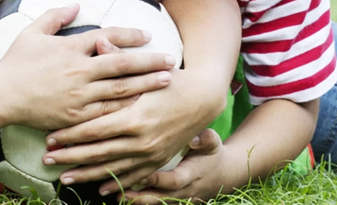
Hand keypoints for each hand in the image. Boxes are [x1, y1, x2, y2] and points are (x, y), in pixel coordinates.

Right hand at [0, 5, 177, 129]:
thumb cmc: (15, 62)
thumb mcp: (32, 32)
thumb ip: (55, 16)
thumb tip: (77, 3)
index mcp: (70, 48)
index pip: (107, 37)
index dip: (130, 35)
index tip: (148, 36)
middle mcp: (78, 71)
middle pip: (122, 65)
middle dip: (150, 62)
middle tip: (171, 60)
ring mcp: (78, 95)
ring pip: (120, 90)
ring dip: (146, 85)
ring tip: (166, 81)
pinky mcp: (76, 116)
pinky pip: (106, 112)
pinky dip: (126, 108)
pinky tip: (143, 105)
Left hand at [41, 73, 224, 186]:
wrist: (205, 99)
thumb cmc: (175, 81)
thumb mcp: (149, 70)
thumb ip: (120, 60)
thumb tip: (98, 40)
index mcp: (135, 116)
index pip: (94, 129)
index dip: (70, 135)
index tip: (50, 138)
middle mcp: (141, 139)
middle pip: (97, 152)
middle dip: (70, 157)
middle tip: (47, 159)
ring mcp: (150, 154)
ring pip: (112, 168)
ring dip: (86, 174)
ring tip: (64, 177)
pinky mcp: (158, 161)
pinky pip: (133, 177)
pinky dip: (115, 184)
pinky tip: (99, 189)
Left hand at [119, 130, 237, 202]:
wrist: (222, 175)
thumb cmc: (212, 154)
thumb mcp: (213, 143)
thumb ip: (205, 139)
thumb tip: (194, 139)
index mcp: (192, 176)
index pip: (173, 181)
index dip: (157, 180)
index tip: (140, 174)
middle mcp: (184, 192)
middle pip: (160, 198)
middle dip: (139, 197)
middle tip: (118, 193)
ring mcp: (178, 200)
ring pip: (155, 204)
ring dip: (135, 202)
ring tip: (115, 196)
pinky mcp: (172, 202)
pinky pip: (156, 204)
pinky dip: (139, 202)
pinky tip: (121, 197)